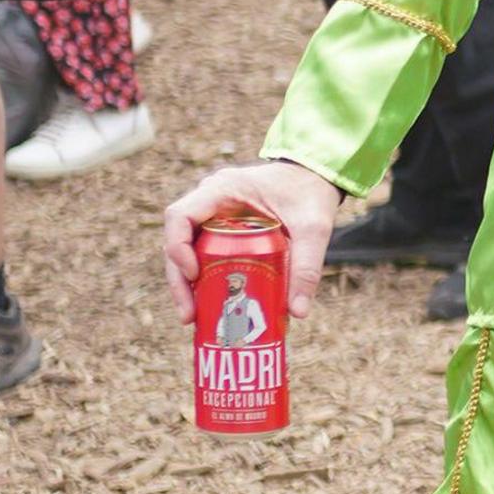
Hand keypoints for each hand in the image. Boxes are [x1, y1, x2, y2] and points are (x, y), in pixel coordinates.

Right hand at [160, 160, 346, 321]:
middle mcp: (209, 200)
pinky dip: (203, 276)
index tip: (195, 275)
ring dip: (186, 282)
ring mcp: (212, 213)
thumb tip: (297, 312)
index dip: (178, 247)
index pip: (180, 215)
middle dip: (179, 279)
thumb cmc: (311, 193)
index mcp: (222, 189)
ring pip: (186, 249)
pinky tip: (209, 303)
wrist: (316, 176)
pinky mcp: (220, 228)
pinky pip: (202, 252)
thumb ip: (307, 266)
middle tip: (189, 315)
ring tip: (194, 317)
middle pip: (177, 239)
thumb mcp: (313, 228)